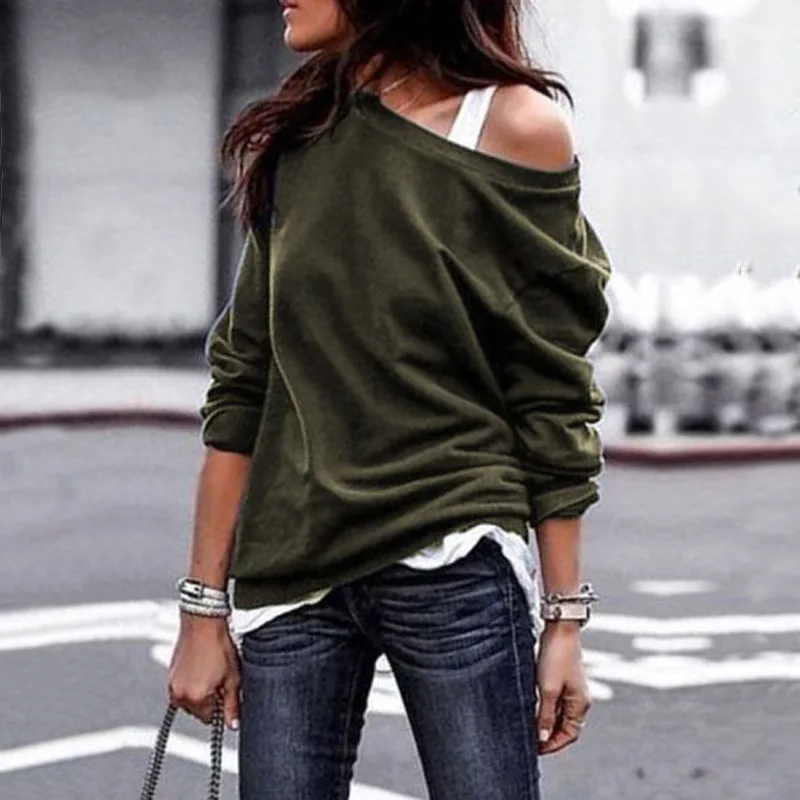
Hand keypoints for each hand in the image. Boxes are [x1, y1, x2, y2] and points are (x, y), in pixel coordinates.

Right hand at [167, 614, 241, 730]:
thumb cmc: (219, 646)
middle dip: (210, 702)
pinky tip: (202, 668)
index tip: (227, 692)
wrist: (202, 622)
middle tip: (220, 680)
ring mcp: (172, 686)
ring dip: (200, 694)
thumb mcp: (233, 677)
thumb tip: (233, 725)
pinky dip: (191, 685)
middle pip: (198, 712)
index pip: (210, 719)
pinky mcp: (169, 675)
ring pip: (190, 701)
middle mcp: (179, 696)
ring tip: (211, 671)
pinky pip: (182, 690)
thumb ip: (232, 705)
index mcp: (196, 699)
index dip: (221, 707)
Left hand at [535, 622, 591, 754]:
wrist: (560, 628)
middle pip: (565, 726)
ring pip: (559, 714)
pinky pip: (556, 701)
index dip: (552, 744)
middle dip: (549, 735)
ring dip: (546, 721)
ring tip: (529, 725)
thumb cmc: (556, 657)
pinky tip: (533, 707)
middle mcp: (579, 699)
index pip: (569, 735)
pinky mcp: (563, 679)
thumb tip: (543, 737)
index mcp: (580, 705)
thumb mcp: (548, 689)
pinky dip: (546, 708)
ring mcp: (572, 689)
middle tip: (530, 740)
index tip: (535, 749)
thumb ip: (546, 715)